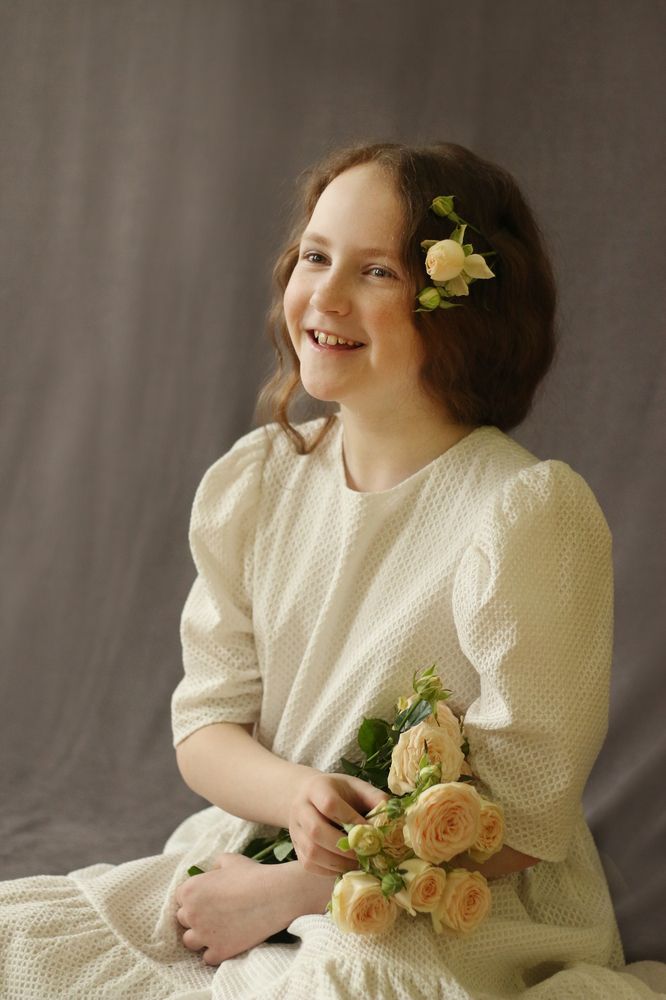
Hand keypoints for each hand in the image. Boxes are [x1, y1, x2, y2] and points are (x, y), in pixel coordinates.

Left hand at [175, 853, 298, 965]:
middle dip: (196, 916)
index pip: (180, 898)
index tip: (207, 899)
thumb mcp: (229, 860)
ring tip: (216, 931)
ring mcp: (204, 935)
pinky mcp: (219, 952)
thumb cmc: (251, 874)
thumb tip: (212, 871)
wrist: (274, 896)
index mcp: (190, 890)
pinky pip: (207, 957)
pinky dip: (215, 952)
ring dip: (200, 937)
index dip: (194, 898)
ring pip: (190, 941)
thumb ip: (215, 866)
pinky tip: (226, 942)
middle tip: (214, 913)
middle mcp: (192, 914)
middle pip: (183, 920)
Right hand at [288, 771, 387, 875]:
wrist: (307, 796)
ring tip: (360, 864)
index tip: (371, 831)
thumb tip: (393, 817)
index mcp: (316, 788)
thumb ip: (374, 798)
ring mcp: (295, 831)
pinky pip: (311, 865)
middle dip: (345, 847)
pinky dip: (331, 870)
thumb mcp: (356, 787)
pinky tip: (347, 867)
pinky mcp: (297, 850)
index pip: (329, 804)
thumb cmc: (338, 792)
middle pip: (317, 831)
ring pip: (313, 852)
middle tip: (367, 854)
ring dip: (339, 862)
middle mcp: (301, 809)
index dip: (351, 820)